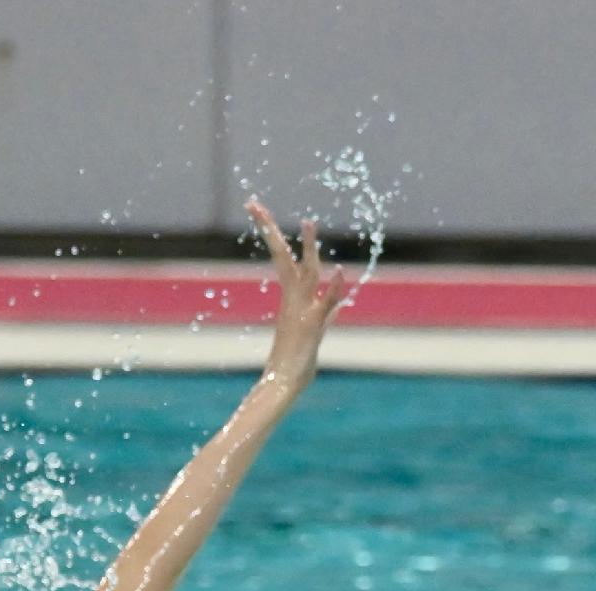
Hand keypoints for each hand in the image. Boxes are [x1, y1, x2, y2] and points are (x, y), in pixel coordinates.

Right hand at [248, 199, 356, 385]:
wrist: (286, 381)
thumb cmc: (297, 359)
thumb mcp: (315, 329)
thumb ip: (326, 313)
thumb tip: (337, 306)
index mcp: (291, 295)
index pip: (280, 256)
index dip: (270, 231)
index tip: (255, 207)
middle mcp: (294, 298)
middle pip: (283, 257)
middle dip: (271, 230)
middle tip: (255, 204)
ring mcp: (303, 310)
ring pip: (305, 273)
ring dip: (308, 248)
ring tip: (308, 222)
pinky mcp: (314, 326)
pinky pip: (325, 303)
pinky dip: (333, 288)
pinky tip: (341, 271)